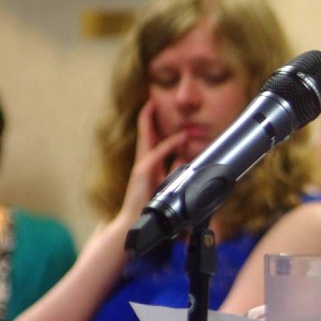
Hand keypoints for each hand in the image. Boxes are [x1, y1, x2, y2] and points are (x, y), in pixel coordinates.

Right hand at [116, 100, 187, 223]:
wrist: (135, 221)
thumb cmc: (150, 202)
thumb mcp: (167, 181)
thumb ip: (174, 168)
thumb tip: (185, 157)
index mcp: (148, 162)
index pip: (150, 137)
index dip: (151, 121)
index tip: (154, 105)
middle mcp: (143, 161)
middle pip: (144, 133)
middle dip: (147, 116)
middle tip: (150, 98)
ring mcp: (141, 166)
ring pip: (149, 140)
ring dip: (154, 124)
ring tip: (156, 108)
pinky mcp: (142, 173)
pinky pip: (156, 155)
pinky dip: (168, 145)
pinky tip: (179, 138)